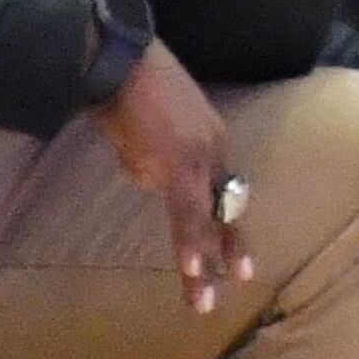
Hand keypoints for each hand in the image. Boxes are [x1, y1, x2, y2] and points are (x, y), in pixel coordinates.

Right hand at [89, 41, 254, 311]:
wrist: (118, 61)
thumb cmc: (126, 85)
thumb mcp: (148, 127)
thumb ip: (156, 156)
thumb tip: (150, 176)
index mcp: (210, 138)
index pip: (219, 188)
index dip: (218, 219)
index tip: (224, 247)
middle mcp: (214, 148)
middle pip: (224, 205)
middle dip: (229, 246)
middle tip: (240, 278)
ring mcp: (199, 156)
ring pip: (207, 216)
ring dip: (205, 258)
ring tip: (205, 297)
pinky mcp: (178, 162)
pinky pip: (186, 210)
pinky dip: (189, 240)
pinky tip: (194, 265)